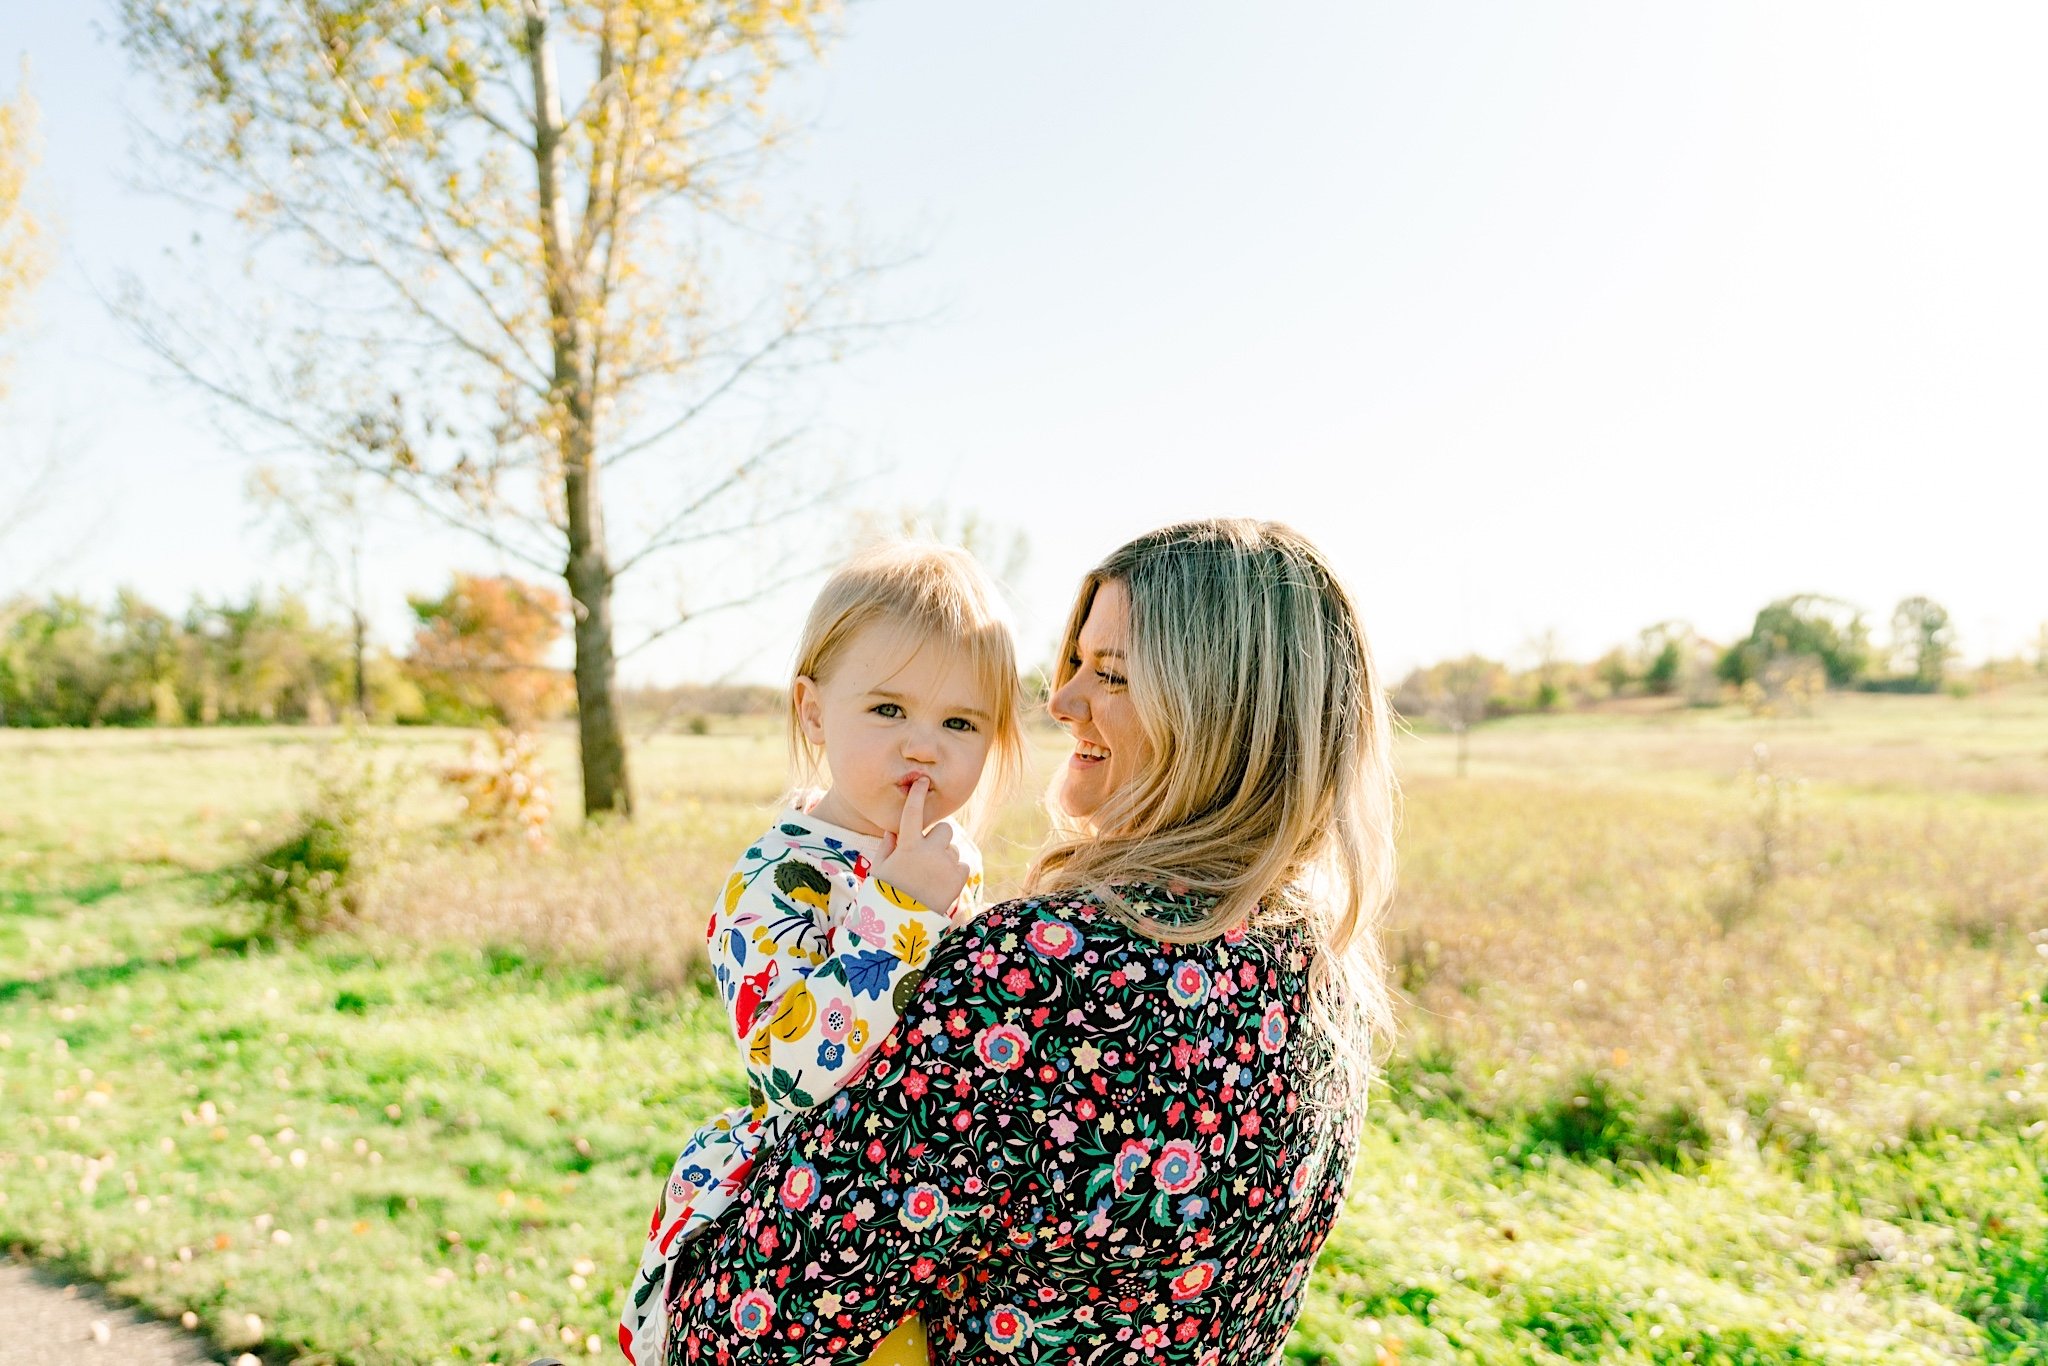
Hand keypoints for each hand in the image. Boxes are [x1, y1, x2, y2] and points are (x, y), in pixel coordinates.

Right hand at [871, 777, 969, 912]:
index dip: (917, 794)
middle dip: (937, 838)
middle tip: (927, 856)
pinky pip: (962, 864)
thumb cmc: (887, 896)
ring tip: (931, 878)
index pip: (913, 812)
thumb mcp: (880, 871)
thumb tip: (893, 830)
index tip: (922, 781)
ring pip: (953, 849)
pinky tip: (941, 885)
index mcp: (908, 846)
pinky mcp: (960, 877)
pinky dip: (954, 871)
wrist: (903, 926)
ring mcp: (947, 864)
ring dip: (945, 857)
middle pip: (944, 829)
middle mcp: (930, 851)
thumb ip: (887, 847)